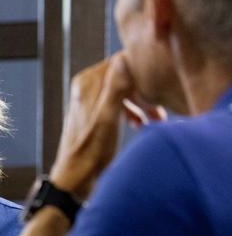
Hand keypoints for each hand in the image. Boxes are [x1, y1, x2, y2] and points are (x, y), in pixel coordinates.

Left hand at [49, 53, 163, 199]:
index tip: (160, 88)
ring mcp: (89, 99)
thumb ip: (116, 88)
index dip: (143, 73)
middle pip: (124, 76)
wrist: (76, 177)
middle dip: (144, 91)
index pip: (121, 61)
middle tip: (160, 110)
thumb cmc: (91, 151)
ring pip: (123, 90)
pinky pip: (118, 102)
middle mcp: (85, 87)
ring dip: (141, 103)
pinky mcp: (94, 112)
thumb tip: (124, 57)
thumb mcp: (108, 118)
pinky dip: (132, 111)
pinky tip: (141, 125)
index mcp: (87, 83)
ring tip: (156, 120)